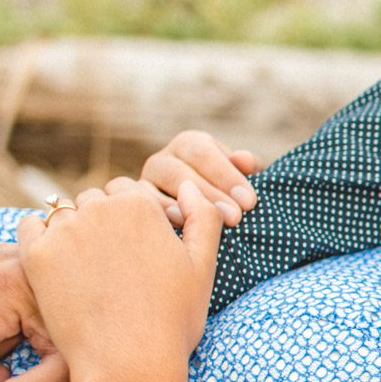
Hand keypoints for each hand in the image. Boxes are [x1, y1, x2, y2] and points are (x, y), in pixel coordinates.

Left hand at [16, 181, 223, 381]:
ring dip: (72, 229)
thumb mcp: (203, 266)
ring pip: (63, 213)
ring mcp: (65, 230)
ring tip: (85, 268)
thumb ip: (204, 218)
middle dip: (102, 222)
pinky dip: (39, 237)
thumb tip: (188, 187)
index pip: (128, 191)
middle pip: (95, 200)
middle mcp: (101, 208)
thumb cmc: (172, 319)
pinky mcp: (35, 254)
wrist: (128, 362)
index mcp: (142, 204)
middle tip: (111, 263)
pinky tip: (56, 264)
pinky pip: (29, 226)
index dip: (135, 218)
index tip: (137, 249)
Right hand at [139, 130, 262, 227]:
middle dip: (208, 195)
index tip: (249, 202)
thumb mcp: (243, 183)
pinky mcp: (130, 210)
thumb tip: (244, 160)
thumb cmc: (231, 198)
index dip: (226, 175)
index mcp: (189, 146)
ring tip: (202, 225)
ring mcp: (142, 186)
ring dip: (178, 210)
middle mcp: (161, 162)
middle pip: (176, 171)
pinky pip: (135, 213)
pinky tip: (176, 234)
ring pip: (150, 191)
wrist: (210, 225)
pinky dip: (155, 223)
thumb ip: (248, 168)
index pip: (202, 152)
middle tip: (235, 218)